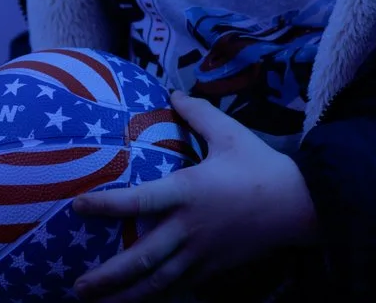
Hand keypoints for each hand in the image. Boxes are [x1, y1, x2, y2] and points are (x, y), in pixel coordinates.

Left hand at [70, 90, 317, 301]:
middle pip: (142, 260)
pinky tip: (141, 301)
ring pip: (158, 284)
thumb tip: (173, 93)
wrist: (297, 205)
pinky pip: (179, 288)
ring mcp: (201, 255)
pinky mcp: (213, 270)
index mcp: (189, 192)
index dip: (107, 205)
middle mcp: (190, 229)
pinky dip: (157, 297)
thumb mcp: (229, 132)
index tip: (78, 206)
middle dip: (109, 277)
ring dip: (126, 297)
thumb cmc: (260, 165)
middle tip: (78, 287)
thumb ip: (198, 113)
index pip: (140, 202)